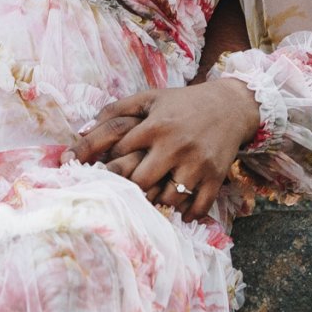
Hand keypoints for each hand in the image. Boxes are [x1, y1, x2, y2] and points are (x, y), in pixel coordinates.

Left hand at [73, 78, 260, 221]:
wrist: (230, 105)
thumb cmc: (183, 102)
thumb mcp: (150, 98)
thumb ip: (115, 110)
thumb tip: (81, 129)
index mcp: (156, 126)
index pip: (120, 154)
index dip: (109, 164)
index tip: (103, 172)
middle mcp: (176, 146)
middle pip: (141, 182)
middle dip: (130, 189)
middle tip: (124, 194)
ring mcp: (197, 163)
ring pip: (168, 199)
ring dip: (158, 202)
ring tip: (152, 200)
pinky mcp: (215, 176)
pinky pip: (198, 206)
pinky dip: (188, 213)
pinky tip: (179, 211)